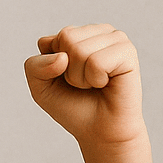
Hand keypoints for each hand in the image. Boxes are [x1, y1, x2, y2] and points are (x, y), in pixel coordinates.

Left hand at [24, 25, 144, 151]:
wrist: (99, 130)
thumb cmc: (72, 106)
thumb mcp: (40, 88)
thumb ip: (35, 67)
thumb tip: (62, 57)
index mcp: (76, 35)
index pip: (47, 41)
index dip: (49, 69)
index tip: (64, 80)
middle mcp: (97, 31)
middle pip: (65, 38)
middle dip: (66, 71)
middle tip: (82, 83)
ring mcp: (115, 38)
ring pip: (79, 49)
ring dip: (80, 77)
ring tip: (94, 84)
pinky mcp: (127, 51)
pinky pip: (96, 61)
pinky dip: (95, 79)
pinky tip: (106, 83)